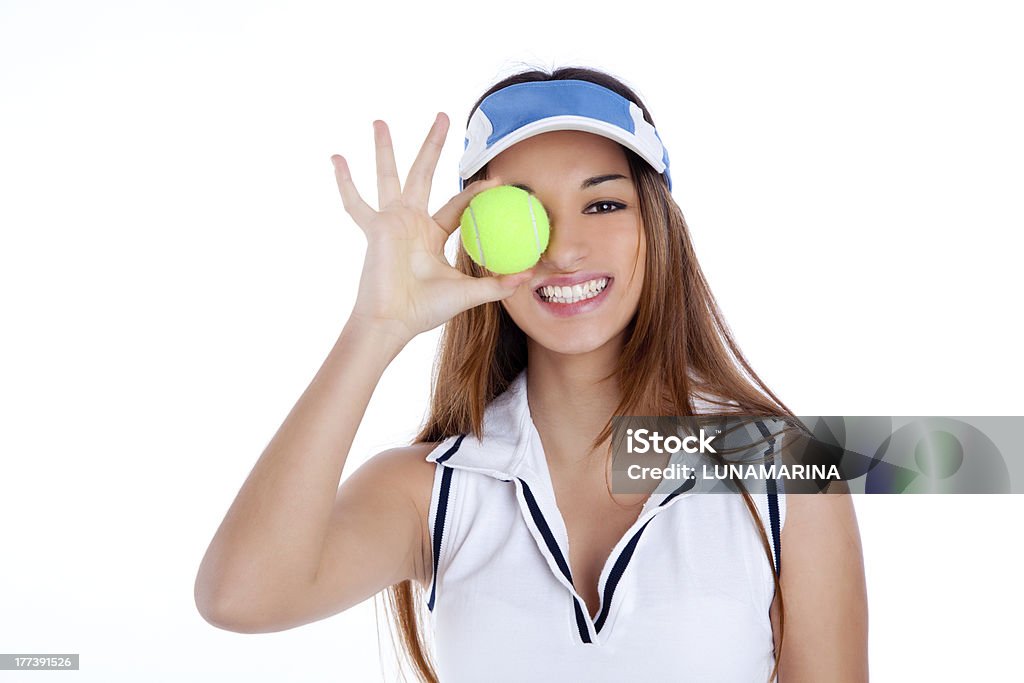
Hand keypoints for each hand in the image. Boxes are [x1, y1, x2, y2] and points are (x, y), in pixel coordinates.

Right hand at [331, 114, 533, 344]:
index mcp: (432, 235)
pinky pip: (356, 203)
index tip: (498, 180)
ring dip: (385, 149)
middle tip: (444, 116)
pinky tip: (336, 158)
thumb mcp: (467, 294)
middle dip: (433, 146)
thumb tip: (531, 276)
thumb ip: (496, 283)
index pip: (458, 205)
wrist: (394, 321)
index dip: (476, 192)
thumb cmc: (426, 310)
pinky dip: (345, 182)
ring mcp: (390, 223)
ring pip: (388, 176)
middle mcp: (410, 222)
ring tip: (380, 121)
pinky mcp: (374, 229)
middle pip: (424, 174)